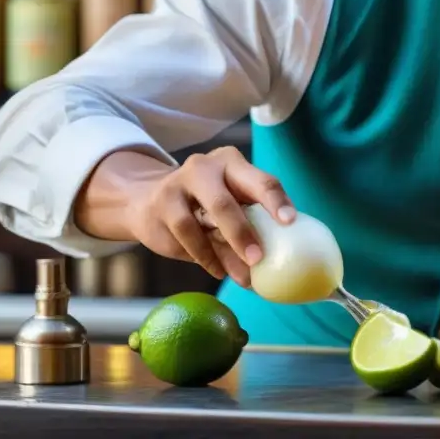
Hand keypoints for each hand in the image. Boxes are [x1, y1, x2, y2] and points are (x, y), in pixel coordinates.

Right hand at [125, 146, 294, 286]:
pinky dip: (204, 257)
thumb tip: (276, 262)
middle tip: (258, 259)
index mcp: (232, 162)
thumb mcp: (230, 202)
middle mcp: (204, 168)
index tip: (289, 221)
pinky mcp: (160, 207)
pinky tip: (218, 270)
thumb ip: (249, 222)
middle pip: (224, 202)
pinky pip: (184, 237)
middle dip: (243, 233)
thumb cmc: (205, 203)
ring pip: (199, 223)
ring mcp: (177, 186)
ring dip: (222, 253)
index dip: (276, 201)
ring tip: (242, 276)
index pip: (259, 180)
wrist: (149, 198)